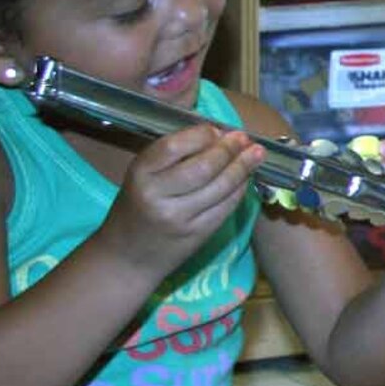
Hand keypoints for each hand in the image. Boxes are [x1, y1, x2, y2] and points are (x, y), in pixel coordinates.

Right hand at [101, 124, 263, 278]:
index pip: (175, 147)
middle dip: (229, 150)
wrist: (128, 256)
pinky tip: (247, 177)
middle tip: (244, 138)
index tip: (218, 129)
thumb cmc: (138, 205)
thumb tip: (219, 133)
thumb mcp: (143, 174)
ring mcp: (180, 217)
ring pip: (221, 187)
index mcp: (141, 173)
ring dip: (243, 167)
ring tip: (256, 153)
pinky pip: (227, 206)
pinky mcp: (198, 234)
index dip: (202, 135)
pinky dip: (240, 188)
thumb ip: (174, 155)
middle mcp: (158, 195)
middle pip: (204, 167)